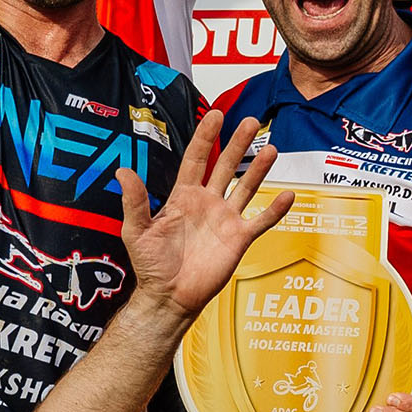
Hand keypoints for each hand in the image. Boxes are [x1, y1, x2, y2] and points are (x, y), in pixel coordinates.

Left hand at [110, 113, 285, 318]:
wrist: (169, 297)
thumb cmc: (150, 266)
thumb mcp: (136, 231)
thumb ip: (134, 201)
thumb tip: (123, 171)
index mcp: (183, 196)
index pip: (197, 159)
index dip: (206, 137)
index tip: (216, 115)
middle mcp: (207, 203)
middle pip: (226, 166)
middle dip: (238, 144)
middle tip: (250, 122)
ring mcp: (225, 220)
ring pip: (246, 188)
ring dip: (259, 170)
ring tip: (272, 150)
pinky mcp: (238, 239)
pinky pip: (260, 221)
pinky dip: (275, 210)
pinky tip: (287, 195)